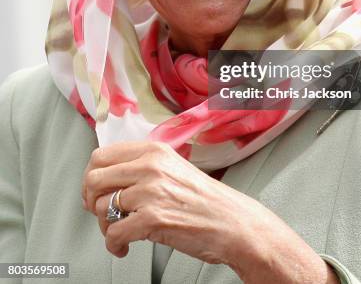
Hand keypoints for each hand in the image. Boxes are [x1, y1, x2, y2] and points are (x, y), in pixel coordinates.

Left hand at [81, 140, 338, 282]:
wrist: (232, 222)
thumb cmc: (203, 199)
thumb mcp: (172, 166)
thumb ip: (142, 165)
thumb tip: (108, 176)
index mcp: (153, 150)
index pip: (101, 155)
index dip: (92, 176)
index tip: (97, 191)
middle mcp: (150, 166)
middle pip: (93, 179)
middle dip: (91, 201)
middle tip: (101, 213)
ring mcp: (150, 192)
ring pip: (101, 208)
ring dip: (105, 226)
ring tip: (120, 231)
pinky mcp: (152, 219)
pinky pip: (113, 234)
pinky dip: (114, 245)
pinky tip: (125, 246)